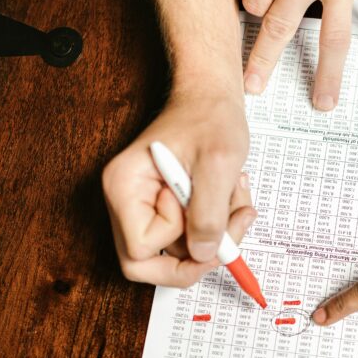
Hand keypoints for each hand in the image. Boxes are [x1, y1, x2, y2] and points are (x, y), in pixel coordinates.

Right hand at [102, 93, 256, 286]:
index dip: (179, 241)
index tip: (202, 205)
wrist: (212, 95)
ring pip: (177, 250)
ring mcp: (142, 205)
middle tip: (232, 228)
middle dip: (199, 253)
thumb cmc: (210, 116)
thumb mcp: (218, 164)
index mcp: (123, 187)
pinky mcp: (162, 206)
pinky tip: (230, 194)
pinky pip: (188, 235)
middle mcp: (125, 201)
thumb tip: (203, 255)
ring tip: (235, 193)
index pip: (139, 251)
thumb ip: (208, 213)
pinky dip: (216, 223)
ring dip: (216, 231)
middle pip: (149, 263)